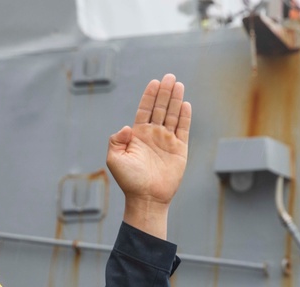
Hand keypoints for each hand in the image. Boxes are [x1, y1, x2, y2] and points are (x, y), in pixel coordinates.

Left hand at [107, 74, 192, 238]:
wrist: (146, 198)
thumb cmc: (129, 181)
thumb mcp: (114, 159)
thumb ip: (116, 140)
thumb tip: (127, 127)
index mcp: (138, 135)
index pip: (145, 110)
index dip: (149, 96)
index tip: (154, 82)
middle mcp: (153, 135)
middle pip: (160, 108)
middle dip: (165, 92)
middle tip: (169, 77)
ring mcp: (167, 141)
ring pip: (172, 115)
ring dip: (175, 100)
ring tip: (178, 84)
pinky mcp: (179, 150)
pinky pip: (183, 130)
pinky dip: (185, 117)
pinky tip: (185, 104)